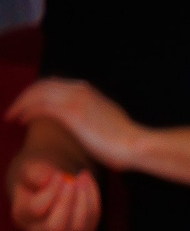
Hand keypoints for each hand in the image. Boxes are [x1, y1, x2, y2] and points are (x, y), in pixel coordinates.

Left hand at [4, 79, 145, 170]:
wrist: (137, 145)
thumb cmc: (127, 142)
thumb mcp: (110, 122)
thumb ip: (96, 116)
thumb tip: (94, 126)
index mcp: (88, 91)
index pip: (55, 85)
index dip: (38, 93)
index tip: (29, 105)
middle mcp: (80, 90)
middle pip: (42, 85)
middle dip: (25, 96)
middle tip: (14, 109)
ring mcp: (75, 100)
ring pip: (38, 93)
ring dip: (21, 103)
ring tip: (11, 115)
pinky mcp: (71, 113)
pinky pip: (41, 106)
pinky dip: (27, 111)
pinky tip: (20, 119)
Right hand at [6, 153, 98, 230]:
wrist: (50, 190)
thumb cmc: (37, 178)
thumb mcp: (31, 171)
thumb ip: (35, 174)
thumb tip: (46, 180)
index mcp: (22, 216)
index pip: (36, 210)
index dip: (51, 192)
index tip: (60, 175)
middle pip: (56, 228)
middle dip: (68, 202)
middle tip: (74, 180)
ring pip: (77, 227)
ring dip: (84, 200)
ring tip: (82, 176)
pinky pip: (91, 221)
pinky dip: (93, 200)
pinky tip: (87, 181)